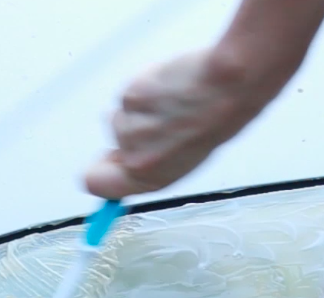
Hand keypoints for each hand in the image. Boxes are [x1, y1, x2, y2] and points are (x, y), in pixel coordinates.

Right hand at [85, 48, 293, 198]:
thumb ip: (146, 165)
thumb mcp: (179, 160)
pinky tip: (169, 88)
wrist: (226, 91)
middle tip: (157, 122)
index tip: (108, 162)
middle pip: (112, 143)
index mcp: (148, 180)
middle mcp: (135, 159)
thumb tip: (118, 162)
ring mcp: (130, 128)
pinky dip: (146, 88)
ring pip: (121, 115)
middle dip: (126, 132)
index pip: (97, 183)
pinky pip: (130, 93)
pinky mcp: (130, 98)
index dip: (97, 172)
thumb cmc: (210, 125)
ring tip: (172, 105)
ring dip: (142, 108)